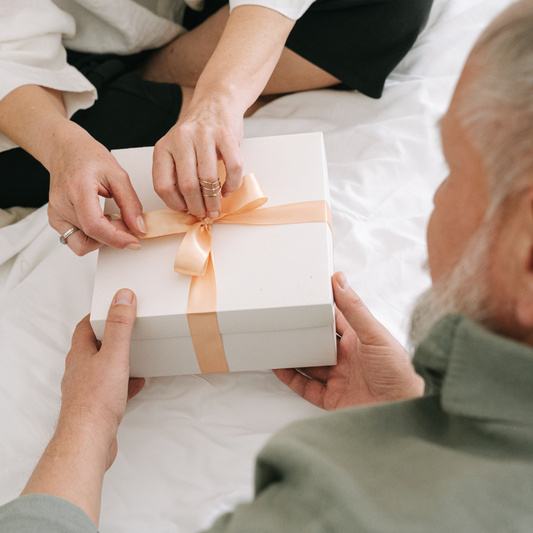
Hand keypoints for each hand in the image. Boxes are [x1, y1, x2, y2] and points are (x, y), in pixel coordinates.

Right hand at [48, 125, 145, 255]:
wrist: (66, 149)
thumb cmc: (88, 156)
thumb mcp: (118, 174)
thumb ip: (130, 203)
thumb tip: (139, 227)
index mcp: (77, 189)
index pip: (94, 225)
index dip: (116, 238)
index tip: (134, 241)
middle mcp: (61, 204)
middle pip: (90, 236)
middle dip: (114, 236)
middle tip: (126, 221)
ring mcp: (56, 213)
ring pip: (81, 244)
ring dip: (101, 238)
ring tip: (111, 220)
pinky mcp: (55, 219)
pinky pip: (74, 239)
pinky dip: (92, 236)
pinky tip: (100, 221)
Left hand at [58, 288, 143, 468]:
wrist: (89, 439)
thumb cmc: (96, 401)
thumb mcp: (114, 355)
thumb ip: (120, 325)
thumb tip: (122, 297)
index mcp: (80, 354)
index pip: (85, 327)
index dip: (99, 315)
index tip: (113, 307)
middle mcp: (80, 370)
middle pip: (93, 346)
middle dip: (110, 336)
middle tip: (125, 328)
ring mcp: (86, 388)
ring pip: (103, 368)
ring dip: (118, 360)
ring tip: (135, 354)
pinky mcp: (96, 406)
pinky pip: (111, 388)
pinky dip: (125, 382)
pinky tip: (137, 384)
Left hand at [153, 92, 243, 218]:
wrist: (217, 101)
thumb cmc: (197, 132)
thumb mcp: (176, 149)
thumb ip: (177, 173)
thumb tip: (186, 206)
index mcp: (164, 147)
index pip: (163, 185)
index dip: (174, 204)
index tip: (185, 210)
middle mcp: (181, 139)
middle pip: (187, 185)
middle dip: (197, 207)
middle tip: (204, 214)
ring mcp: (204, 135)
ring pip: (208, 179)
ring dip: (214, 201)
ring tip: (216, 208)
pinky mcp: (226, 135)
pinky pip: (232, 168)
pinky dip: (231, 185)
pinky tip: (227, 190)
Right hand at [274, 272, 423, 410]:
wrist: (403, 411)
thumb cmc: (400, 371)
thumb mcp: (374, 334)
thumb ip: (354, 308)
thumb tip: (340, 280)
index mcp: (359, 339)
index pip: (334, 318)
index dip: (320, 308)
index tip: (303, 296)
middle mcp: (347, 358)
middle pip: (318, 342)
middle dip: (303, 333)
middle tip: (283, 320)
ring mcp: (338, 378)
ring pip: (309, 364)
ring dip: (294, 355)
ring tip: (276, 342)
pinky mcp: (332, 398)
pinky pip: (306, 387)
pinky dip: (291, 378)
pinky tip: (280, 368)